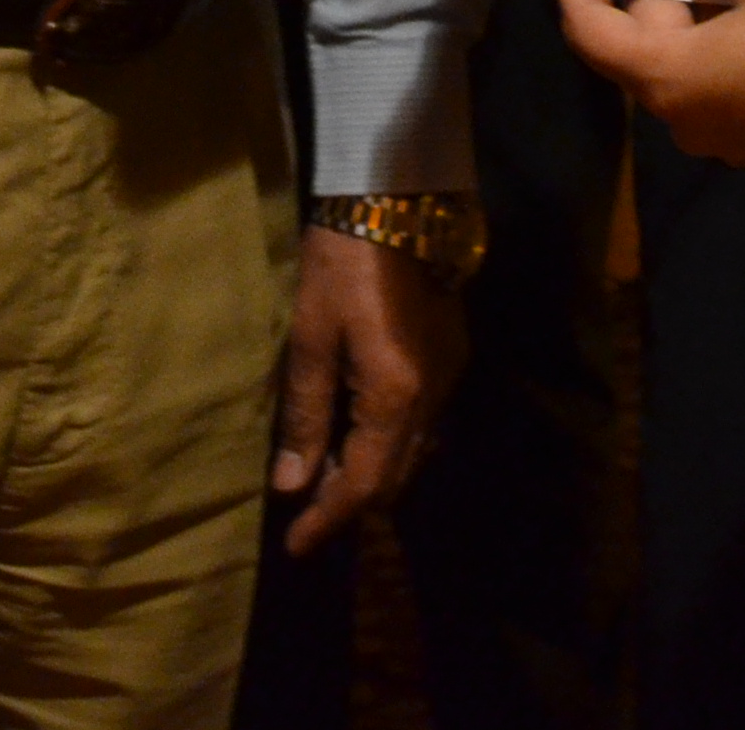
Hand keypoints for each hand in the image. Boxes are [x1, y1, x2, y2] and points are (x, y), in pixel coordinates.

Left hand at [272, 223, 464, 553]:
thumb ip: (305, 415)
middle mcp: (433, 397)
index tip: (295, 548)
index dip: (326, 520)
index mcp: (395, 397)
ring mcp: (449, 376)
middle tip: (302, 511)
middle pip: (393, 477)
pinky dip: (388, 442)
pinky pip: (422, 423)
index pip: (361, 484)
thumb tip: (291, 486)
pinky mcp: (452, 356)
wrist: (398, 196)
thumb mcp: (309, 337)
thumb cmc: (340, 261)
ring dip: (370, 473)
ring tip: (322, 478)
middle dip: (348, 502)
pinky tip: (356, 432)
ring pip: (412, 453)